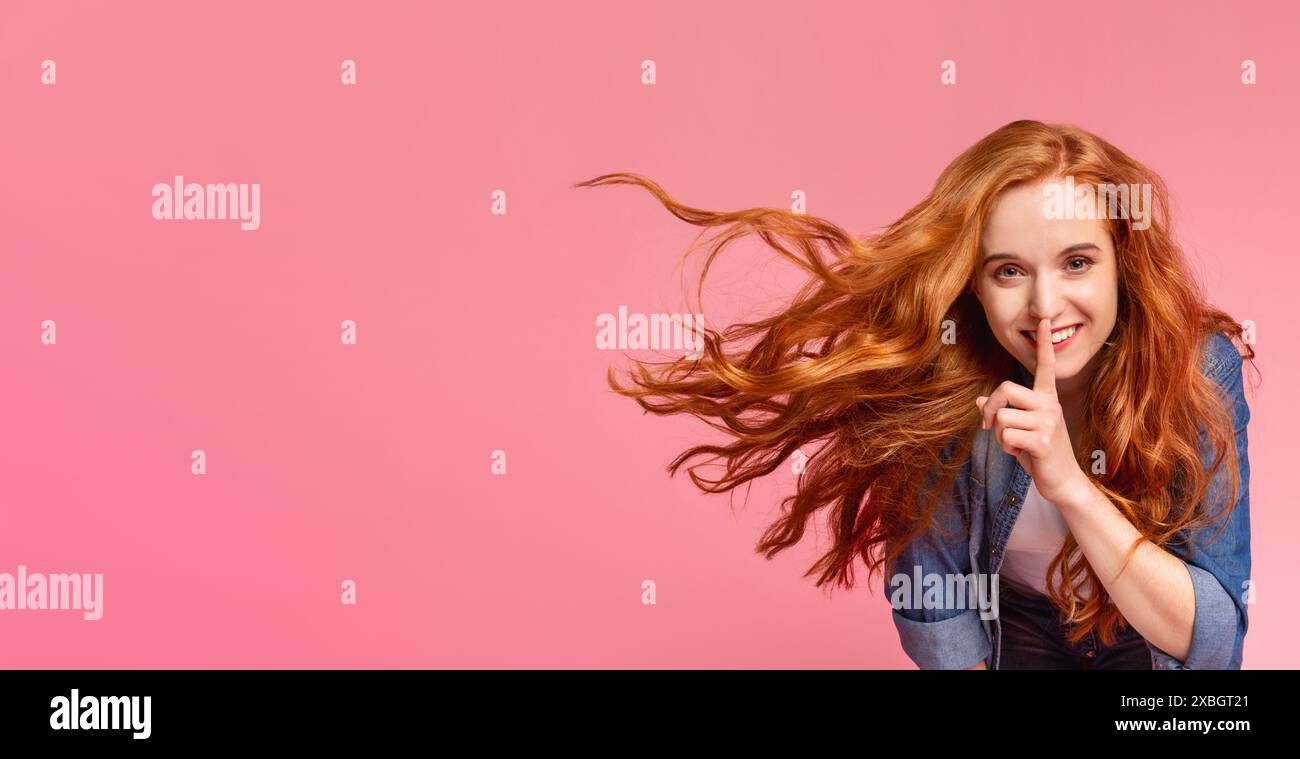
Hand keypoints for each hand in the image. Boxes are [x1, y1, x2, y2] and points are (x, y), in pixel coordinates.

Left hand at [975, 318, 1088, 505]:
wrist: (1062, 481)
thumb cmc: (1039, 454)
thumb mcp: (1019, 431)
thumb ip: (1002, 414)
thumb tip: (979, 400)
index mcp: (1046, 399)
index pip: (1045, 366)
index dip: (1042, 344)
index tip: (1043, 319)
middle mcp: (1050, 405)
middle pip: (1005, 388)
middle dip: (990, 408)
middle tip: (989, 426)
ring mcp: (1049, 421)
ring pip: (1001, 416)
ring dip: (998, 435)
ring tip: (1014, 444)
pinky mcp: (1044, 440)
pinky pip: (1006, 435)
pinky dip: (1006, 448)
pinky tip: (1021, 454)